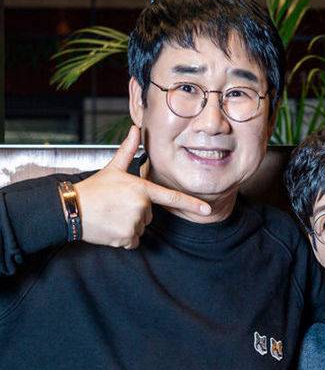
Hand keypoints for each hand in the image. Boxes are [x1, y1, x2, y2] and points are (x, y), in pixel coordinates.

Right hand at [74, 126, 210, 248]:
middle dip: (137, 213)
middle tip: (117, 206)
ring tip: (112, 215)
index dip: (191, 203)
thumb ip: (127, 150)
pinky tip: (110, 227)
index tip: (207, 209)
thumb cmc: (94, 188)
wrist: (72, 208)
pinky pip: (132, 241)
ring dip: (129, 225)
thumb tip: (136, 128)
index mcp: (142, 190)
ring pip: (140, 228)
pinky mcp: (126, 238)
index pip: (171, 197)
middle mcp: (141, 207)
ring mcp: (134, 224)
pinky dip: (123, 238)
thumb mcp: (113, 168)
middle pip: (149, 215)